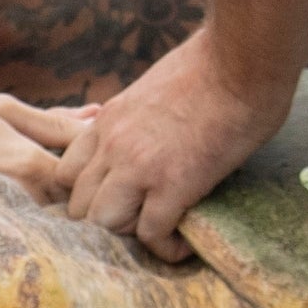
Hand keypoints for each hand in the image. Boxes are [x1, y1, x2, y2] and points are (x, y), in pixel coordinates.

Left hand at [65, 30, 280, 259]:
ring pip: (104, 224)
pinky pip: (152, 235)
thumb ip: (137, 119)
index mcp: (107, 121)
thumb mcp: (152, 89)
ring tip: (160, 229)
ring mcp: (138, 166)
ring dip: (131, 234)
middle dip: (106, 220)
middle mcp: (112, 144)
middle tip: (139, 219)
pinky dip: (168, 248)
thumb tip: (149, 138)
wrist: (241, 59)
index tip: (116, 200)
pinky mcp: (173, 184)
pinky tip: (186, 244)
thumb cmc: (212, 66)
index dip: (89, 194)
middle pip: (78, 205)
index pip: (67, 172)